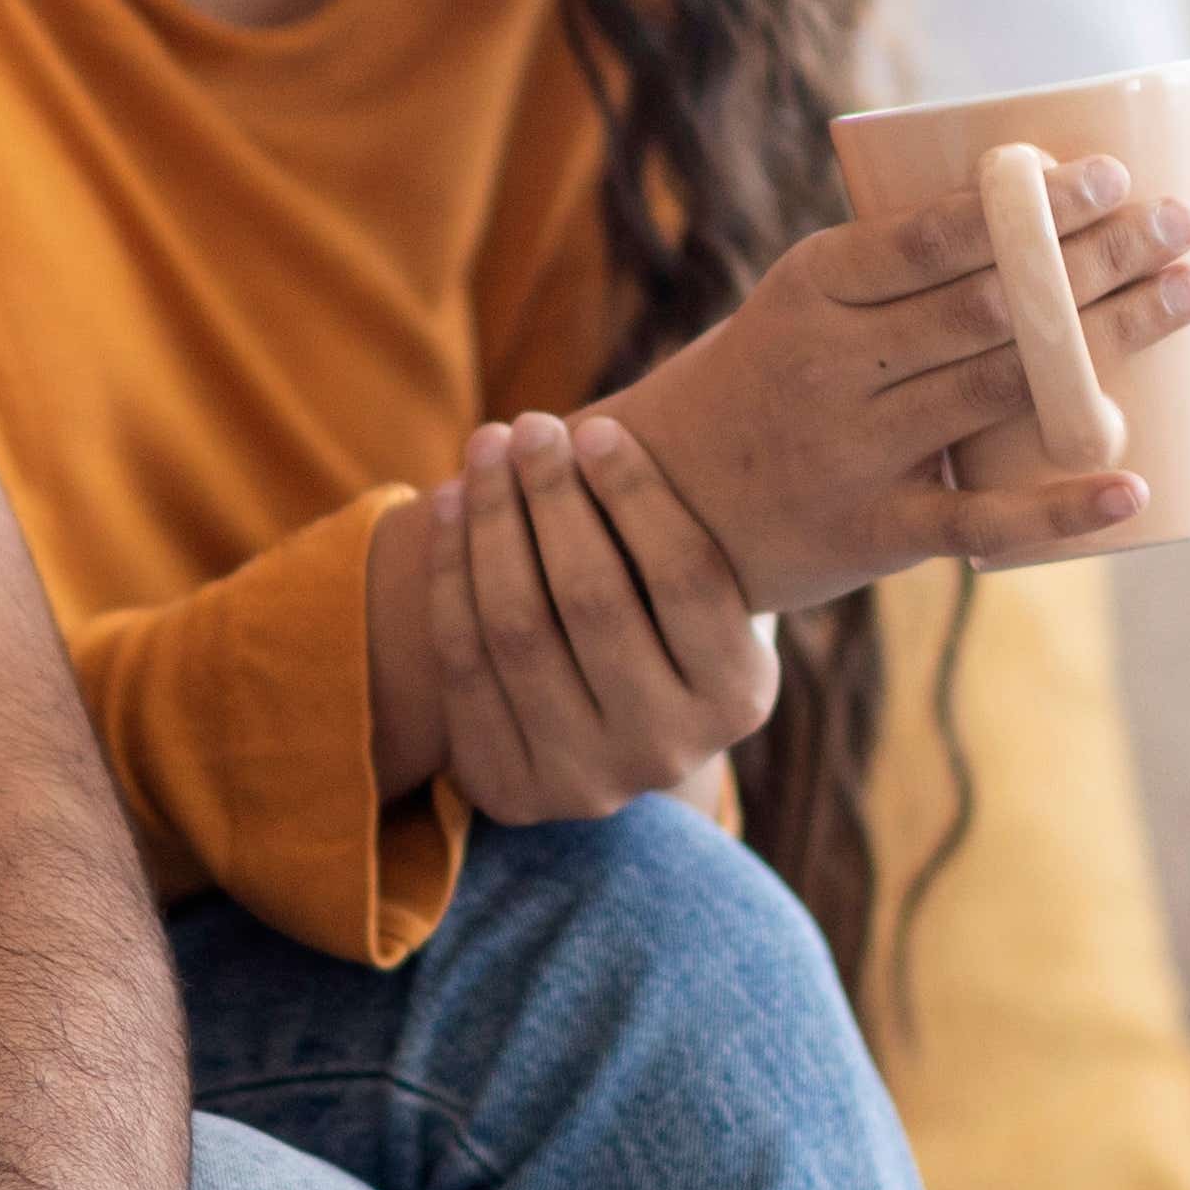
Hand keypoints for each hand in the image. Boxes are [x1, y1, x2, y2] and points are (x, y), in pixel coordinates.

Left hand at [421, 410, 778, 824]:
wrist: (607, 734)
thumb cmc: (667, 617)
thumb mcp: (714, 585)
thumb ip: (712, 520)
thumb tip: (724, 399)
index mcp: (741, 697)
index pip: (686, 577)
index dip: (635, 494)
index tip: (595, 428)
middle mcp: (670, 750)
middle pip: (594, 599)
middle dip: (553, 497)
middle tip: (529, 424)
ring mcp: (584, 780)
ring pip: (518, 627)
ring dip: (492, 522)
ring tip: (484, 447)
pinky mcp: (509, 789)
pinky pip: (463, 662)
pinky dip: (449, 571)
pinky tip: (448, 503)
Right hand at [602, 153, 1189, 609]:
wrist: (665, 501)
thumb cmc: (770, 378)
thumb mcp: (805, 304)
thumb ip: (901, 268)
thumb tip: (1051, 210)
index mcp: (814, 286)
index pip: (934, 234)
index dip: (1028, 205)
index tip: (1109, 172)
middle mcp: (832, 363)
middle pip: (989, 305)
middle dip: (1096, 259)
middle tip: (1182, 223)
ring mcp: (854, 450)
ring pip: (1000, 388)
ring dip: (1109, 341)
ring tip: (1187, 294)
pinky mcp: (874, 529)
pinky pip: (980, 520)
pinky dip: (1060, 505)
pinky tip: (1131, 486)